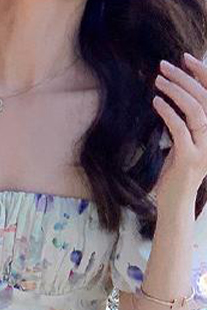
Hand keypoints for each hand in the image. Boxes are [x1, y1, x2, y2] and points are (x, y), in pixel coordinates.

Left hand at [153, 53, 206, 206]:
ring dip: (175, 91)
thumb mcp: (184, 142)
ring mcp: (205, 146)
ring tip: (157, 81)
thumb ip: (185, 122)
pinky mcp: (190, 157)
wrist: (175, 203)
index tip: (185, 58)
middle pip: (205, 96)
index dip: (202, 73)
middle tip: (164, 66)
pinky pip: (180, 128)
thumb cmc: (176, 173)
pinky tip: (156, 102)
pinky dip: (168, 112)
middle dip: (184, 77)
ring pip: (195, 109)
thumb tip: (176, 96)